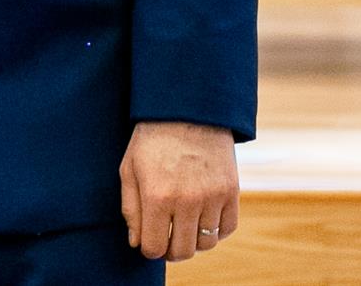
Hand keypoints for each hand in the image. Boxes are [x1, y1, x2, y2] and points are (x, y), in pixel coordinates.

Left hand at [119, 121, 237, 261]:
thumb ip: (130, 209)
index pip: (154, 247)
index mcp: (157, 196)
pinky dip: (216, 230)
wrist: (187, 110)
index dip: (149, 249)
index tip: (149, 240)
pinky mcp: (231, 191)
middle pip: (182, 251)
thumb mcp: (129, 169)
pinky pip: (228, 228)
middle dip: (170, 250)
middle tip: (166, 238)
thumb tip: (137, 243)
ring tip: (184, 226)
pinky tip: (203, 218)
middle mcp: (187, 200)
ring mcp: (212, 196)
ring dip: (193, 241)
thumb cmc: (152, 139)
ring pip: (206, 243)